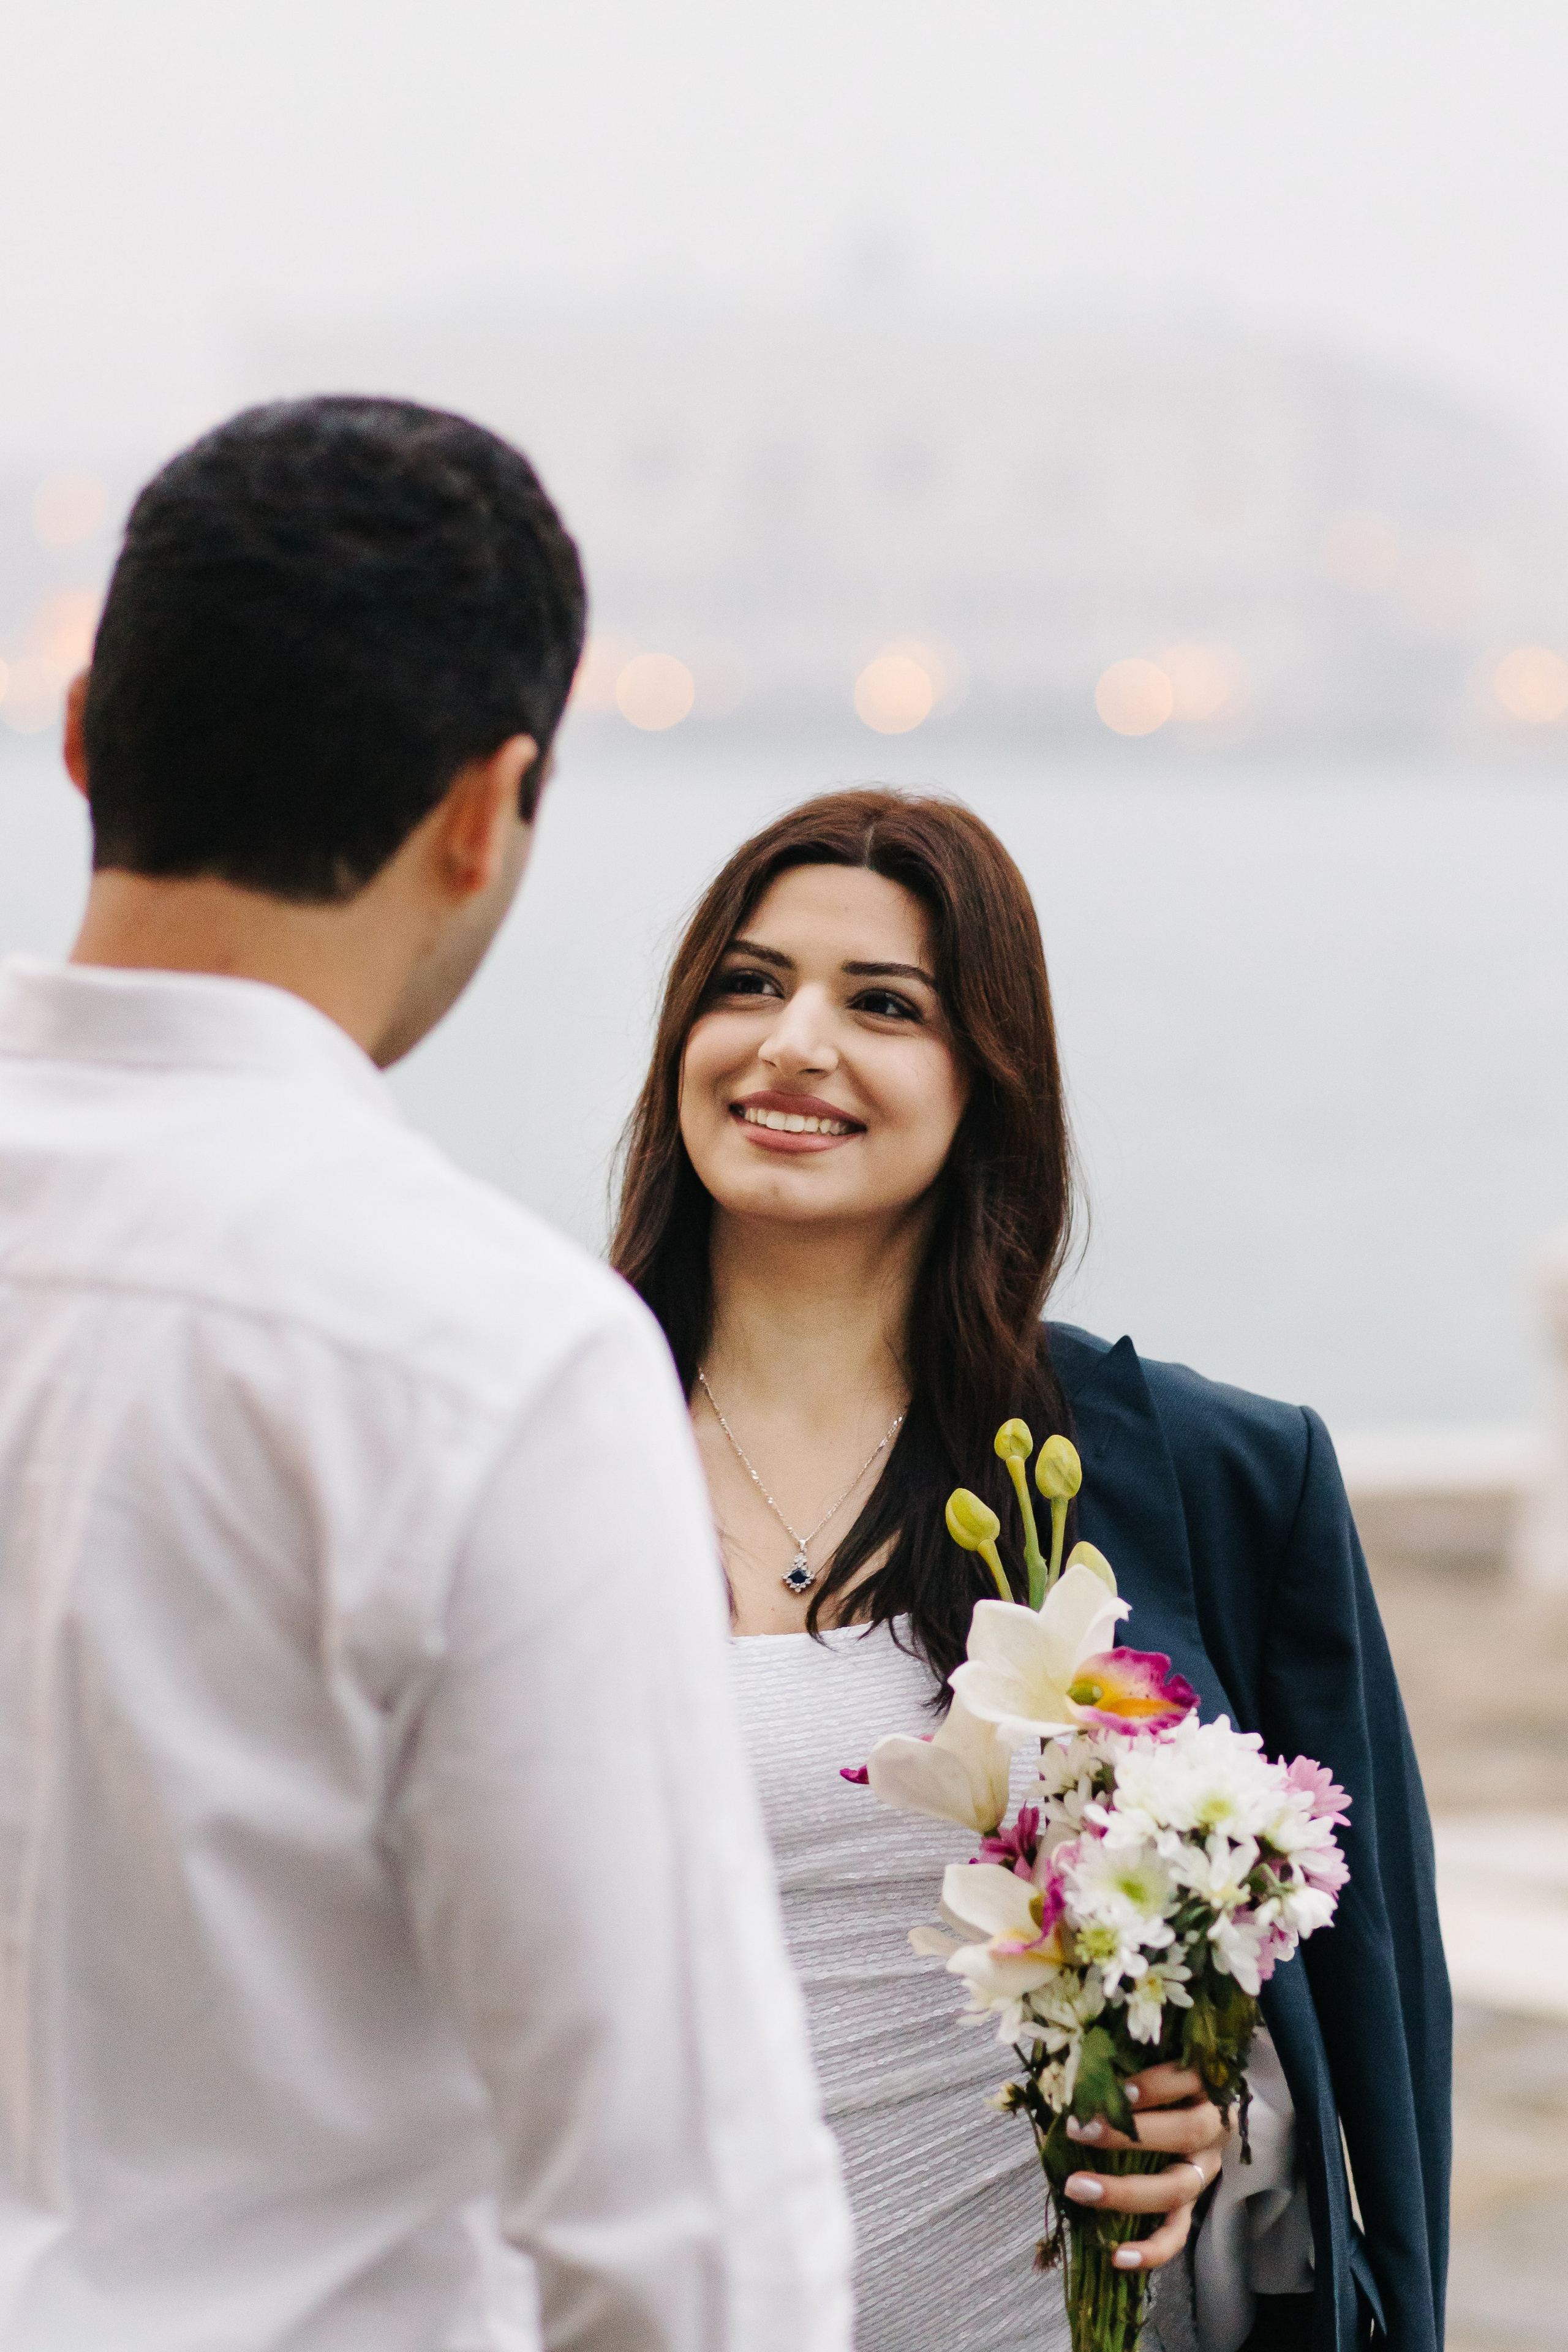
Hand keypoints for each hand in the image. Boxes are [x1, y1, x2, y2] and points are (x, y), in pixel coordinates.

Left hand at [1061, 2062, 1230, 2271]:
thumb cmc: (1163, 2078)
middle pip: (1184, 2133)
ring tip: (1076, 2187)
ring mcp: (1204, 2170)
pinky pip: (1179, 2233)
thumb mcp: (1151, 2061)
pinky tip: (1118, 2257)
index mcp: (1204, 2086)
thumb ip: (1124, 2059)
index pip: (1185, 2080)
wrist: (1203, 2109)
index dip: (1150, 2085)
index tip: (1110, 2089)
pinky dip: (1151, 2250)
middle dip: (1128, 2135)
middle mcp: (1211, 2129)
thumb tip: (1071, 2063)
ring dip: (1126, 2191)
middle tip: (1078, 2130)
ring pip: (1177, 2188)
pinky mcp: (1193, 2205)